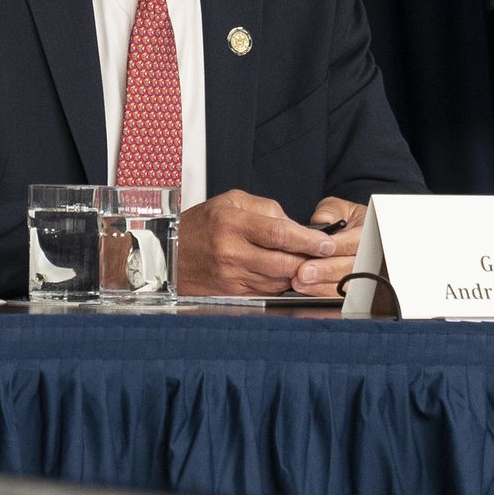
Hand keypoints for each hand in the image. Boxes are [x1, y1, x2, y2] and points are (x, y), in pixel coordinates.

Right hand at [178, 189, 336, 295]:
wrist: (167, 255)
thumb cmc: (199, 225)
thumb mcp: (229, 201)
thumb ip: (265, 208)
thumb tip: (293, 224)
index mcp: (232, 223)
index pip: (280, 234)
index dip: (308, 240)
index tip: (326, 243)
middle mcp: (231, 252)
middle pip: (284, 262)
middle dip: (308, 259)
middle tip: (323, 255)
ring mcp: (231, 277)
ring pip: (278, 280)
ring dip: (295, 273)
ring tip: (302, 262)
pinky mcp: (232, 293)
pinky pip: (266, 291)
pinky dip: (279, 283)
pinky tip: (281, 273)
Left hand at [289, 197, 365, 295]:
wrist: (346, 231)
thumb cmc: (341, 219)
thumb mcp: (336, 208)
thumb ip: (329, 212)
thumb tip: (323, 220)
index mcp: (367, 232)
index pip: (356, 242)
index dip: (337, 247)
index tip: (316, 250)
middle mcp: (369, 255)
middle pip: (352, 267)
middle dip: (326, 270)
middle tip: (303, 272)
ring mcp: (362, 272)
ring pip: (347, 285)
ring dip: (322, 285)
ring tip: (299, 282)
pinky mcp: (351, 286)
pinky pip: (340, 295)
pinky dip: (322, 293)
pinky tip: (305, 290)